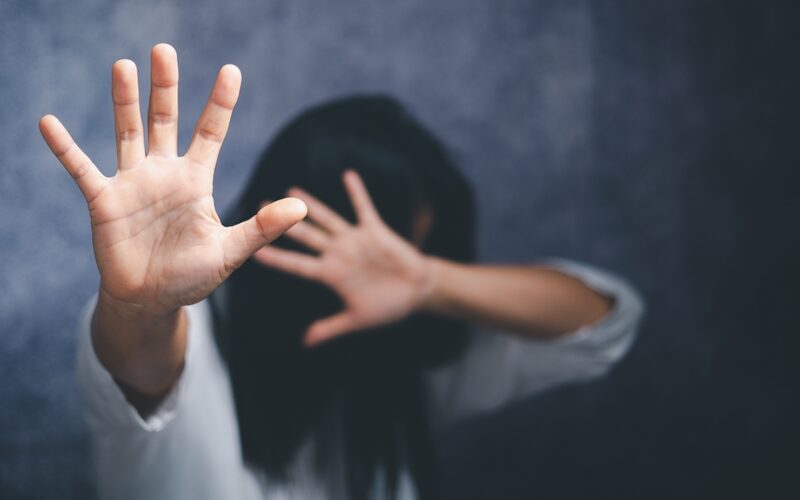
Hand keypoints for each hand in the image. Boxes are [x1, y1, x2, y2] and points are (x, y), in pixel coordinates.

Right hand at [39, 44, 306, 316]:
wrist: (150, 301)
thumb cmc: (191, 276)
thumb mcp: (229, 251)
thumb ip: (261, 228)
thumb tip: (301, 208)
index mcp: (196, 181)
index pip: (211, 132)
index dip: (220, 102)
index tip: (231, 70)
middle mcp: (164, 173)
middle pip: (165, 119)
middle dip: (165, 86)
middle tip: (164, 50)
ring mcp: (133, 183)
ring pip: (128, 132)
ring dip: (125, 100)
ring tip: (123, 65)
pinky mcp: (104, 201)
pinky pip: (81, 169)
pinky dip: (65, 148)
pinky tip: (49, 123)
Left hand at [254, 170, 433, 345]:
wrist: (417, 291)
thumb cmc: (388, 306)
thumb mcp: (358, 319)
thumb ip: (331, 328)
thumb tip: (305, 343)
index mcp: (331, 274)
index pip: (298, 265)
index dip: (277, 259)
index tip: (253, 253)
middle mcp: (338, 254)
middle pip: (305, 236)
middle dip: (283, 223)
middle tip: (260, 207)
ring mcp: (355, 241)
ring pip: (327, 219)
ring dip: (311, 205)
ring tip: (291, 190)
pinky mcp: (375, 231)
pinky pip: (364, 209)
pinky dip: (357, 193)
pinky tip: (348, 175)